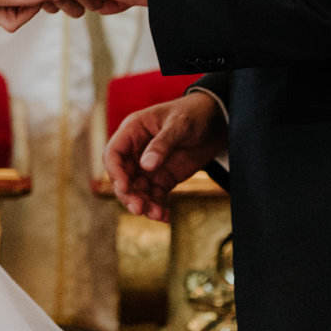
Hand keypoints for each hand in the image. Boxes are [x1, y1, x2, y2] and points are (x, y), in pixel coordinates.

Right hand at [105, 91, 226, 221]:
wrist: (216, 122)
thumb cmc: (194, 114)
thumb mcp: (180, 125)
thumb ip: (163, 144)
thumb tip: (145, 166)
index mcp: (133, 131)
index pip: (113, 153)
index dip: (115, 172)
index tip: (125, 188)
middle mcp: (137, 150)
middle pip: (122, 177)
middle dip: (128, 194)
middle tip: (140, 208)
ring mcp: (149, 166)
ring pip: (137, 191)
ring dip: (143, 204)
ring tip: (158, 214)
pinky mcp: (163, 179)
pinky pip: (154, 197)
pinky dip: (157, 208)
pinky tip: (165, 216)